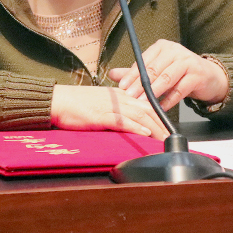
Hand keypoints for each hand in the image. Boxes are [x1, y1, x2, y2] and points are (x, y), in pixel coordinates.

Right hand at [50, 84, 168, 138]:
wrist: (58, 101)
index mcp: (120, 95)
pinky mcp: (101, 115)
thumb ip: (117, 112)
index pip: (146, 103)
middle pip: (148, 108)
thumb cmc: (77, 104)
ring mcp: (111, 106)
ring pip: (140, 114)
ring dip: (155, 127)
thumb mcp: (102, 104)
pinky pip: (122, 120)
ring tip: (165, 138)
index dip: (160, 115)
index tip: (169, 128)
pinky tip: (145, 132)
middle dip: (162, 124)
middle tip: (173, 137)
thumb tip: (130, 123)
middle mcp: (119, 98)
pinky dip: (135, 126)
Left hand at [106, 39, 229, 111]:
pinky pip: (180, 90)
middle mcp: (175, 50)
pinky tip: (160, 108)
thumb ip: (136, 72)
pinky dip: (169, 100)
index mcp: (162, 46)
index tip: (121, 87)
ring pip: (167, 78)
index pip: (143, 61)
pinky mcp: (197, 75)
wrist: (208, 77)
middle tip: (129, 97)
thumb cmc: (179, 73)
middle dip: (140, 84)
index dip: (132, 74)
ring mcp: (187, 61)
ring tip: (143, 103)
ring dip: (153, 92)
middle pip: (154, 69)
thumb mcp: (157, 70)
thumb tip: (111, 74)